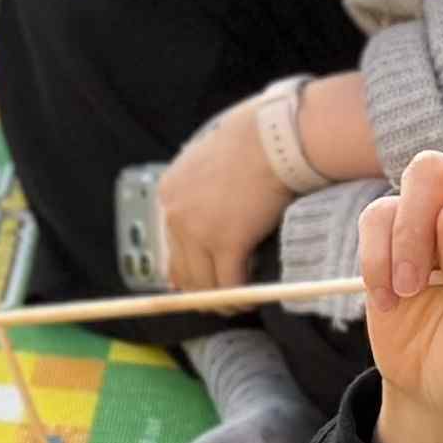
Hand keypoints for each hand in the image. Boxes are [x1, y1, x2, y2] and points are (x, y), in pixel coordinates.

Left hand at [157, 100, 291, 292]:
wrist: (274, 137)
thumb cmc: (253, 140)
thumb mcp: (209, 160)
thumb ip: (200, 189)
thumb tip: (209, 218)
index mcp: (168, 193)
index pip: (169, 245)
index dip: (187, 268)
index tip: (203, 280)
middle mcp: (175, 215)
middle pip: (182, 271)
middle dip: (202, 292)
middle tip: (222, 301)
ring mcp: (199, 231)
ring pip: (203, 284)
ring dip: (220, 301)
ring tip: (237, 305)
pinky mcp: (227, 242)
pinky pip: (229, 284)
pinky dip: (240, 298)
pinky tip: (251, 300)